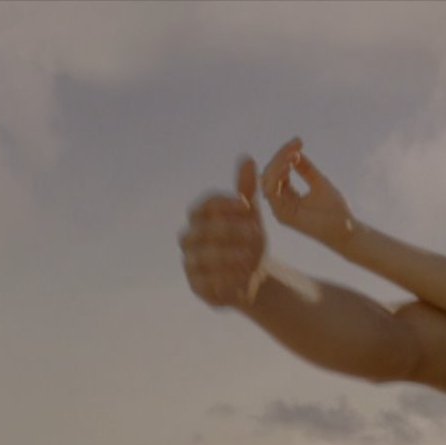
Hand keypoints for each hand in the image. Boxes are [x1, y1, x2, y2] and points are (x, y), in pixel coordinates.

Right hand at [180, 157, 266, 308]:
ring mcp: (191, 262)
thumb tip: (247, 158)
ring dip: (227, 255)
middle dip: (229, 230)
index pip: (206, 205)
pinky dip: (224, 278)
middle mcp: (190, 238)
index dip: (224, 204)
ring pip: (203, 256)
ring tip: (249, 257)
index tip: (247, 205)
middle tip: (254, 232)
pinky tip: (243, 275)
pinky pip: (206, 281)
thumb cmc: (247, 240)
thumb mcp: (250, 215)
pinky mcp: (196, 285)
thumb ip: (246, 190)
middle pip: (202, 230)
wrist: (250, 275)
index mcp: (201, 217)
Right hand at [261, 137, 359, 253]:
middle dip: (281, 156)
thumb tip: (293, 151)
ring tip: (294, 153)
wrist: (346, 230)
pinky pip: (272, 192)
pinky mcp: (282, 215)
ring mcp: (280, 210)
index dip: (285, 154)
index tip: (298, 141)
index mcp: (288, 196)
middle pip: (269, 174)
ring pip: (267, 181)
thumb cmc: (336, 210)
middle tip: (296, 145)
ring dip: (279, 163)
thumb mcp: (319, 182)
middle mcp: (280, 203)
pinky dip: (278, 176)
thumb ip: (305, 169)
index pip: (278, 172)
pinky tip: (290, 165)